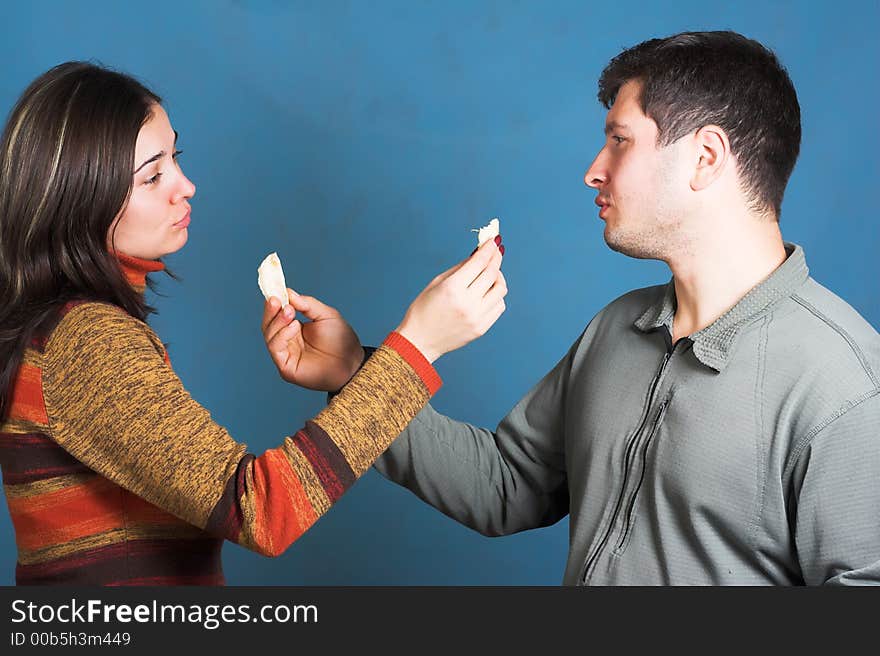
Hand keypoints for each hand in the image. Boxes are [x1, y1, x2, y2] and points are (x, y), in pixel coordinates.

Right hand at [261, 289, 363, 390]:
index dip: (274, 303)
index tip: (274, 291)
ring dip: (278, 321)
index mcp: (295, 329)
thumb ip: (307, 304)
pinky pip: (276, 348)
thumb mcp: (326, 315)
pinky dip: (282, 335)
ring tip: (290, 311)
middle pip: (269, 325)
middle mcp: (288, 342)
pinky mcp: (286, 367)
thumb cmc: (342, 341)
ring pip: (269, 335)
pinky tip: (294, 326)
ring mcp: (286, 355)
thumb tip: (288, 292)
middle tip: (276, 300)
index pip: (277, 315)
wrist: (352, 362)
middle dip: (271, 311)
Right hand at [396, 235, 506, 362]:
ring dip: (498, 277)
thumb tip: (478, 255)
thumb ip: (460, 268)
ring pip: (500, 289)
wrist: (420, 341)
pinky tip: (488, 292)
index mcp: (453, 288)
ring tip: (490, 273)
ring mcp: (477, 317)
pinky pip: (499, 306)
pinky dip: (496, 295)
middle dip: (496, 258)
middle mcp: (467, 303)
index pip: (478, 262)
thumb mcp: (436, 283)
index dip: (488, 249)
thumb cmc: (423, 310)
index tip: (493, 240)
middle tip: (496, 251)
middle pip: (492, 273)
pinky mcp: (482, 328)